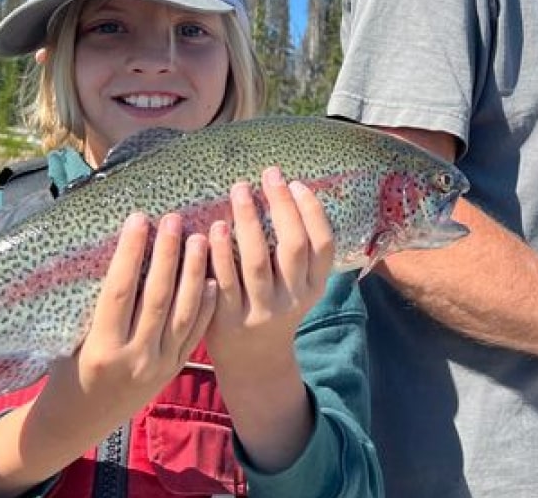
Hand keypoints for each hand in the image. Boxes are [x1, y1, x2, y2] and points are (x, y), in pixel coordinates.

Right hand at [41, 212, 215, 435]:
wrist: (81, 419)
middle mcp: (133, 358)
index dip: (131, 253)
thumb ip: (96, 302)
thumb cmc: (68, 368)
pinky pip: (195, 333)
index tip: (138, 219)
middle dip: (168, 255)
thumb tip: (117, 249)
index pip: (120, 290)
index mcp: (100, 347)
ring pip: (183, 314)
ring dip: (193, 274)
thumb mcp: (71, 336)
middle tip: (175, 219)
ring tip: (200, 239)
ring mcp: (158, 366)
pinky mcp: (174, 369)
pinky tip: (213, 277)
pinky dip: (205, 305)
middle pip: (157, 298)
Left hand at [206, 167, 335, 373]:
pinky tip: (214, 228)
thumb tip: (286, 191)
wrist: (253, 362)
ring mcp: (260, 311)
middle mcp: (291, 299)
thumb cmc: (273, 309)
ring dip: (248, 222)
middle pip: (292, 247)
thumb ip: (296, 253)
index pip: (323, 245)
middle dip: (281, 206)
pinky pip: (223, 281)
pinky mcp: (229, 321)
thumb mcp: (297, 287)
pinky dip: (219, 253)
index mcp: (313, 287)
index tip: (296, 183)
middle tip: (268, 175)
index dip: (312, 211)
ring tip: (240, 190)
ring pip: (256, 262)